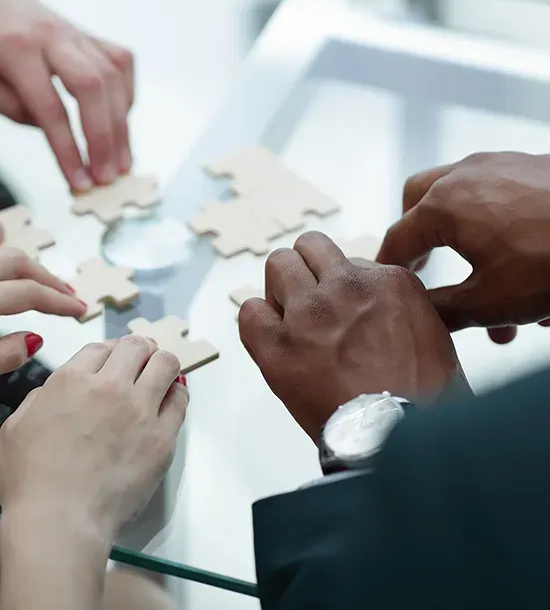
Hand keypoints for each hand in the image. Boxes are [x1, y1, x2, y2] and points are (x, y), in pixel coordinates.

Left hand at [0, 0, 133, 191]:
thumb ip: (6, 106)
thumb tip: (50, 129)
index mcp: (15, 50)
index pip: (50, 108)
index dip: (69, 150)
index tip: (79, 183)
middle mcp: (51, 36)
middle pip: (93, 86)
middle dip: (104, 138)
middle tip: (107, 177)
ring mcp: (73, 31)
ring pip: (112, 74)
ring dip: (121, 124)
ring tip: (120, 162)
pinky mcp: (86, 33)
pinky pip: (119, 61)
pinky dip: (126, 94)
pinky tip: (120, 122)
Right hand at [0, 336, 187, 541]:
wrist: (58, 520)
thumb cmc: (31, 482)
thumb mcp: (15, 428)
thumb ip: (39, 399)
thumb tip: (54, 392)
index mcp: (70, 379)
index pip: (100, 347)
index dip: (109, 351)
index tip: (114, 359)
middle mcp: (109, 386)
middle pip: (137, 347)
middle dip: (138, 350)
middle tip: (140, 361)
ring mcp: (140, 411)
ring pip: (165, 364)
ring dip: (163, 365)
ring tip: (161, 374)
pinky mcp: (162, 438)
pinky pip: (180, 401)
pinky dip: (177, 394)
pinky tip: (172, 399)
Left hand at [239, 232, 461, 441]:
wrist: (398, 437)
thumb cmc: (423, 399)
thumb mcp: (433, 335)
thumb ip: (399, 308)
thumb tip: (374, 307)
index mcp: (390, 281)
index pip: (349, 261)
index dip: (341, 286)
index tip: (343, 310)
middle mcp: (347, 286)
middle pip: (310, 246)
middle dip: (306, 269)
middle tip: (307, 301)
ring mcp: (309, 313)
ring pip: (278, 264)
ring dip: (280, 287)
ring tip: (288, 318)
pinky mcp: (277, 345)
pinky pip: (250, 311)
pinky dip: (257, 322)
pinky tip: (271, 340)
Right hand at [377, 152, 549, 342]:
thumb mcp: (490, 302)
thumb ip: (443, 311)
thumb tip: (419, 315)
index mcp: (442, 205)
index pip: (396, 239)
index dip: (389, 268)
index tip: (388, 287)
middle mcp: (464, 175)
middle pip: (418, 200)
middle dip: (416, 235)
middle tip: (423, 264)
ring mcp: (500, 164)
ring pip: (459, 194)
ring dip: (459, 232)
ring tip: (480, 272)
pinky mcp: (533, 166)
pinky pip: (497, 191)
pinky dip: (492, 221)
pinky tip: (518, 256)